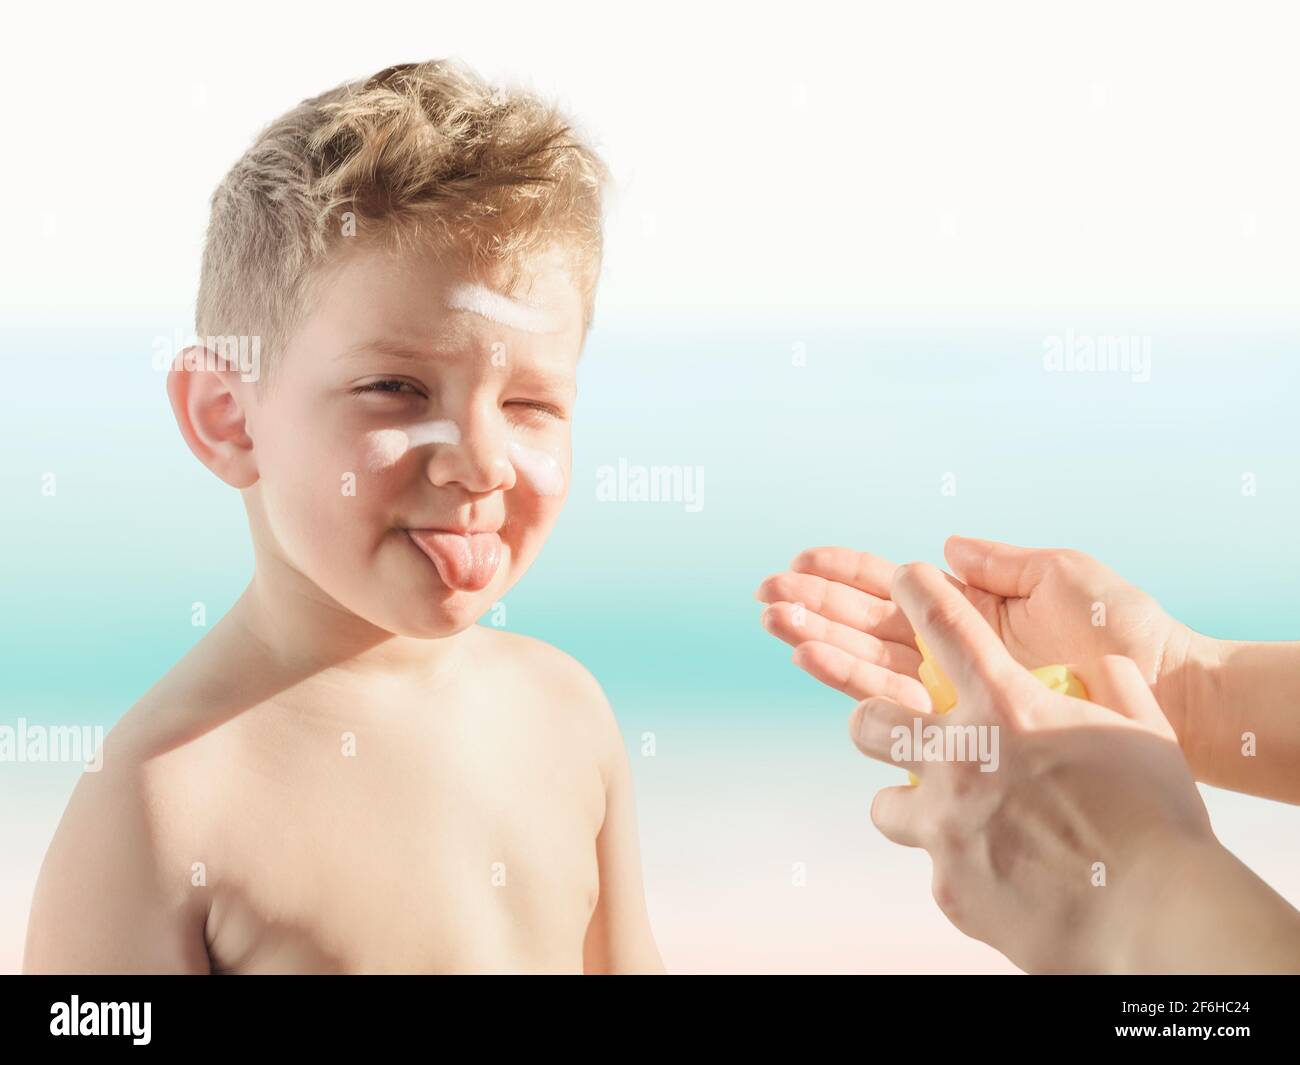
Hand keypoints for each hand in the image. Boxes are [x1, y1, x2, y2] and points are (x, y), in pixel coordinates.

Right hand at [756, 536, 1205, 741]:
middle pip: (868, 623)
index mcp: (972, 608)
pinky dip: (849, 678)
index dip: (847, 573)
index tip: (802, 560)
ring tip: (775, 622)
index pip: (895, 586)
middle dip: (815, 606)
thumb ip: (1001, 562)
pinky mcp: (962, 724)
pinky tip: (812, 659)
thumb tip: (942, 547)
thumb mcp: (1064, 575)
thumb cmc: (1125, 630)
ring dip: (819, 639)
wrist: (1167, 692)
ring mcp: (955, 690)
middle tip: (766, 593)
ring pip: (869, 660)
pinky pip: (894, 698)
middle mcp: (954, 650)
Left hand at [853, 561, 1221, 972]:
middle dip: (873, 718)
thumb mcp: (1142, 730)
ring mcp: (945, 824)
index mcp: (1006, 707)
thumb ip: (1112, 684)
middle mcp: (959, 758)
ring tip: (945, 813)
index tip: (903, 578)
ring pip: (883, 803)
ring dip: (908, 802)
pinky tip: (998, 870)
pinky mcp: (947, 884)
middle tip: (898, 729)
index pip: (944, 626)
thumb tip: (1103, 659)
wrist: (1156, 917)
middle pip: (870, 717)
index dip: (916, 592)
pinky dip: (958, 863)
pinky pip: (932, 864)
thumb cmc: (1158, 820)